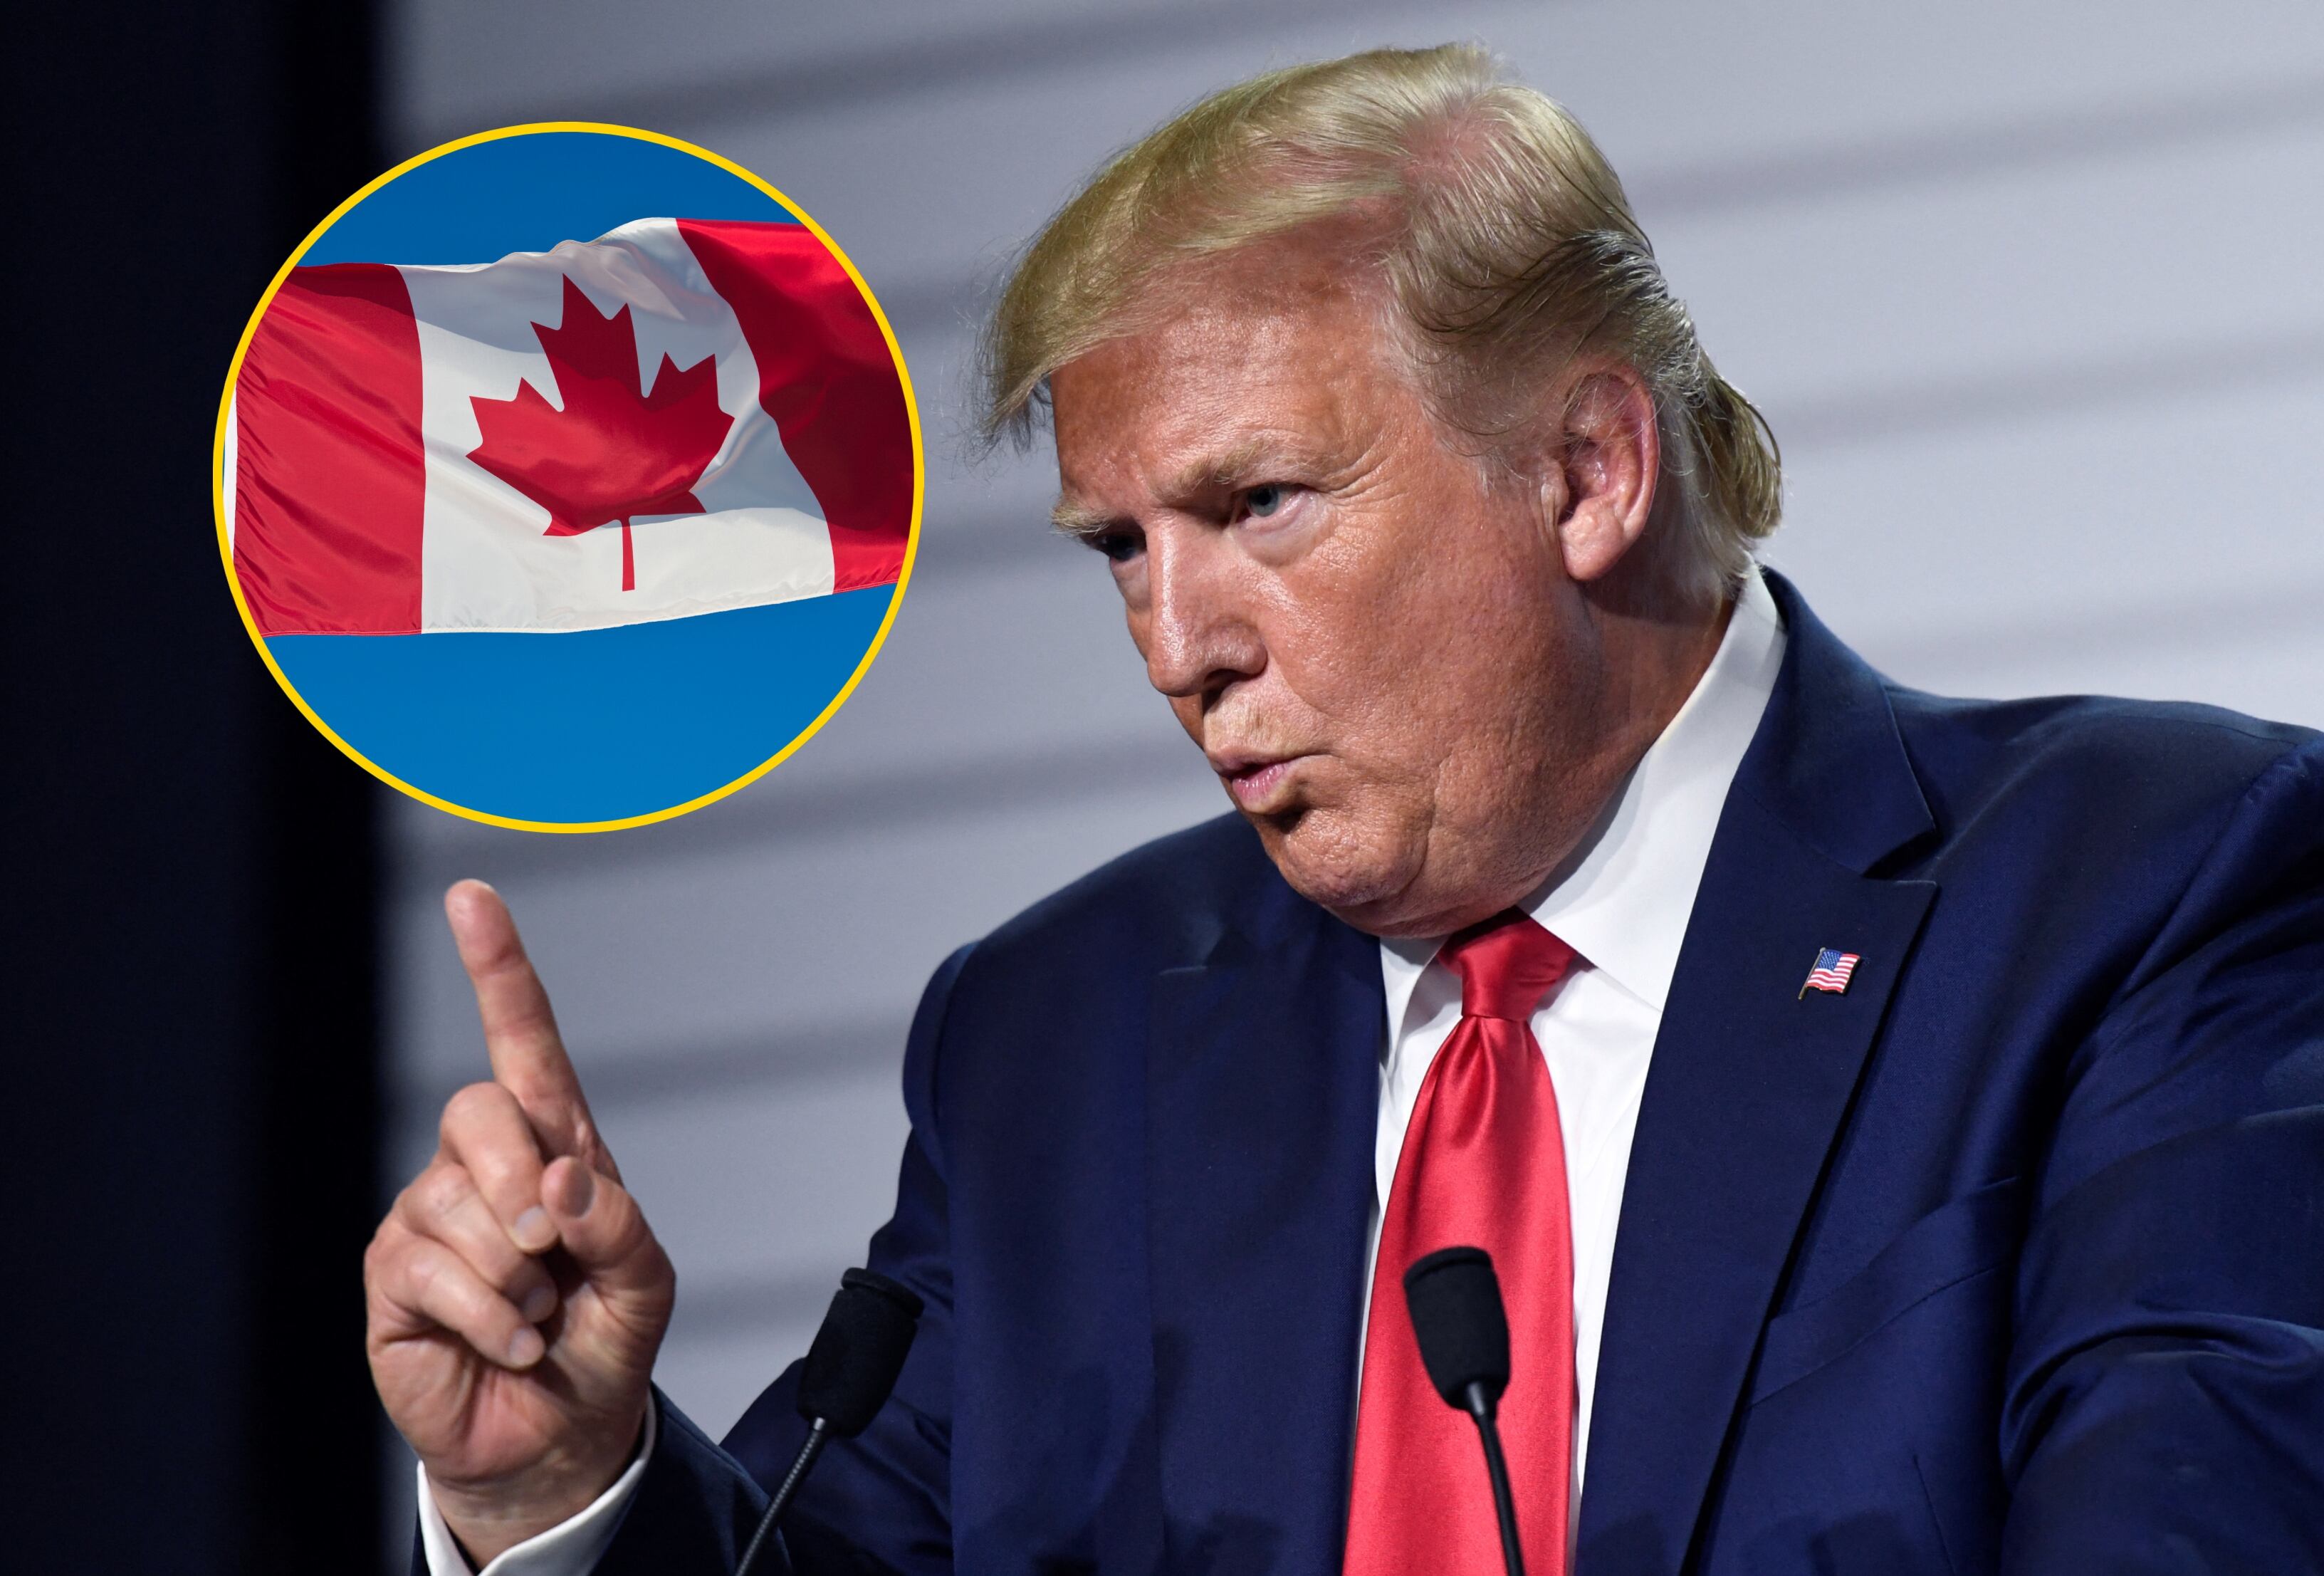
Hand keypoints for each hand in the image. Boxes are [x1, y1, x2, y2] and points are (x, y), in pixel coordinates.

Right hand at [365, 881, 674, 1564]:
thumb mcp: (647, 1281)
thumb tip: (560, 1179)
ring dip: (520, 1275)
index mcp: (555, 1142)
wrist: (561, 1434)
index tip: (473, 896)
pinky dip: (493, 1317)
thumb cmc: (606, 1339)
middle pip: (480, 1112)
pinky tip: (511, 1342)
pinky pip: (436, 1272)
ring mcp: (431, 1215)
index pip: (522, 1039)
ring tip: (539, 1312)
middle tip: (556, 1253)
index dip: (498, 967)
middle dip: (526, 1183)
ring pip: (460, 1204)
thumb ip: (619, 1222)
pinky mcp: (395, 1275)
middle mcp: (483, 1164)